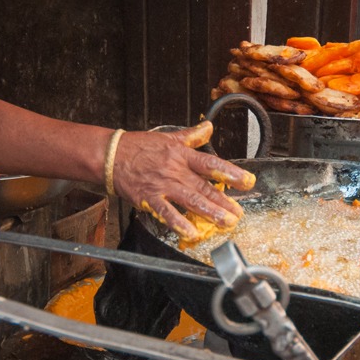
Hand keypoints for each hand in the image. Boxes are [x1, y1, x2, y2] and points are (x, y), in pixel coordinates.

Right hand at [110, 121, 255, 240]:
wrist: (112, 155)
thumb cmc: (139, 147)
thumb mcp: (169, 137)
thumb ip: (192, 135)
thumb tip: (209, 127)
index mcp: (182, 155)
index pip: (211, 164)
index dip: (231, 173)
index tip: (247, 182)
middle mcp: (175, 170)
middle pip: (204, 187)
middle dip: (223, 201)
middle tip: (238, 213)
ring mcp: (163, 185)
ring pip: (190, 200)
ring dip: (209, 212)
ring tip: (225, 222)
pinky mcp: (149, 198)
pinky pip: (167, 213)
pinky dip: (179, 223)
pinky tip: (191, 233)